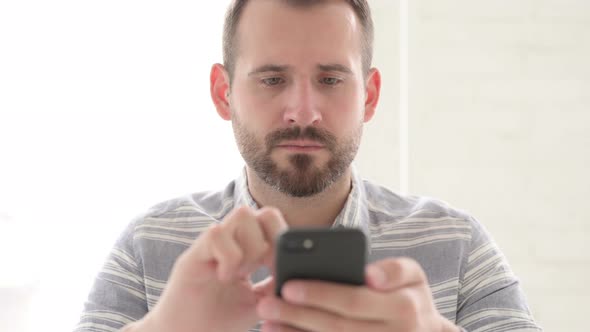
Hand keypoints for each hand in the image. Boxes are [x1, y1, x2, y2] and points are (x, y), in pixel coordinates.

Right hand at [134, 206, 286, 331]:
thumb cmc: (220, 317)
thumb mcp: (259, 302)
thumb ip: (276, 284)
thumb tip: (299, 272)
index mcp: (249, 247)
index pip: (274, 222)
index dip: (284, 239)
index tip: (283, 269)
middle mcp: (231, 240)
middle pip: (262, 211)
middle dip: (273, 237)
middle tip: (267, 268)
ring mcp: (212, 245)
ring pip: (242, 214)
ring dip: (251, 247)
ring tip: (243, 274)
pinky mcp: (192, 255)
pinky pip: (216, 234)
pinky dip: (229, 258)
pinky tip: (224, 278)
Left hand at [257, 257, 458, 331]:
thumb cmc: (408, 296)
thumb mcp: (413, 275)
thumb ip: (395, 269)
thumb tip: (369, 274)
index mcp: (404, 308)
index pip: (354, 300)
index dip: (321, 294)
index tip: (289, 286)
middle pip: (337, 326)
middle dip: (298, 315)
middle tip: (266, 304)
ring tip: (267, 324)